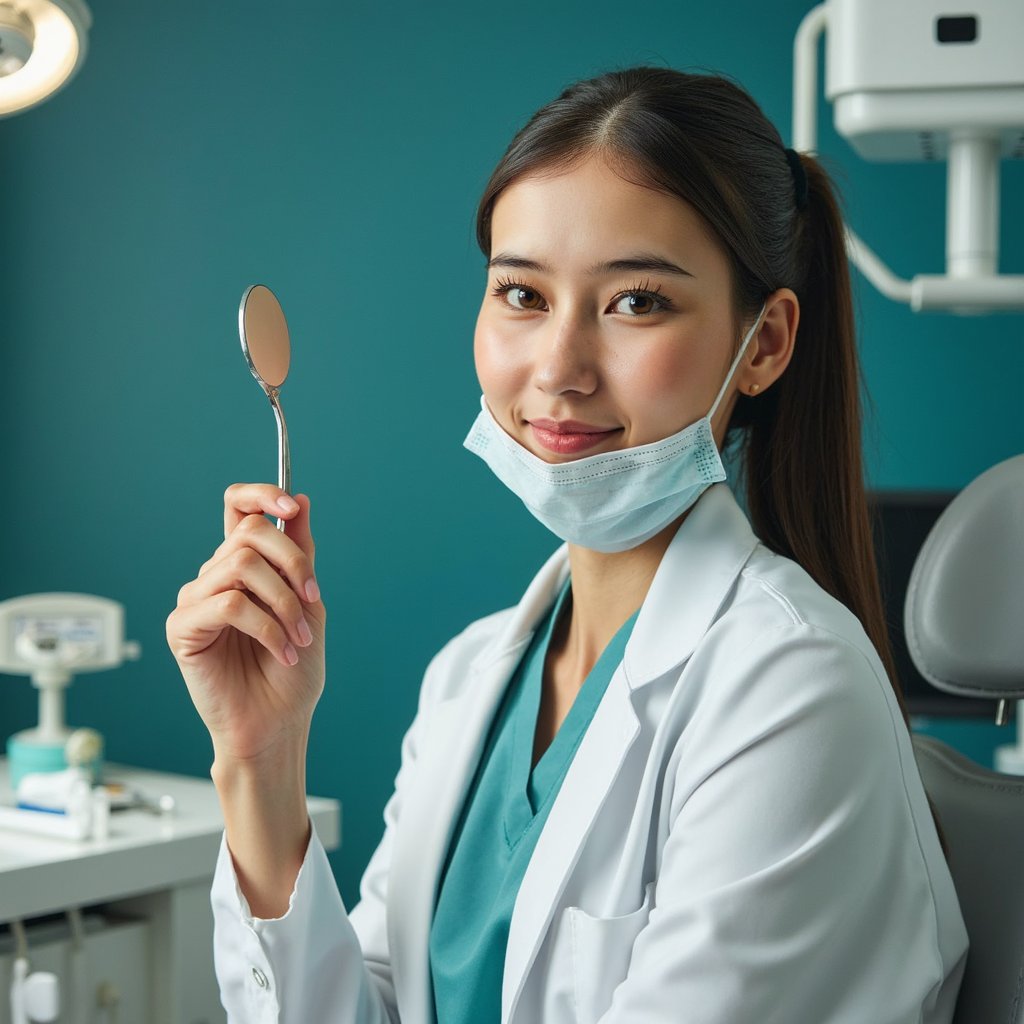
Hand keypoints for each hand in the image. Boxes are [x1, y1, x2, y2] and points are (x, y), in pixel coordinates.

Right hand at [166, 484, 325, 764]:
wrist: (280, 723)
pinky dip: (267, 627)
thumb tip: (299, 500)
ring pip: (240, 565)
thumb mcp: (308, 603)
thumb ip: (300, 553)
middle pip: (248, 533)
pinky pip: (229, 604)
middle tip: (312, 600)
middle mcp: (215, 577)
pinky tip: (281, 653)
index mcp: (243, 566)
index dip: (260, 495)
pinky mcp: (183, 629)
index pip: (237, 508)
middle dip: (292, 562)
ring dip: (283, 602)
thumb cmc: (292, 669)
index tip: (290, 505)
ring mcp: (196, 601)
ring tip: (298, 637)